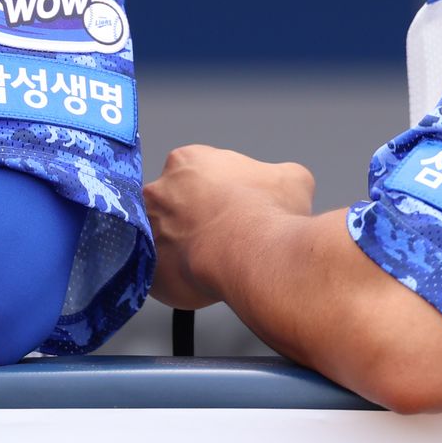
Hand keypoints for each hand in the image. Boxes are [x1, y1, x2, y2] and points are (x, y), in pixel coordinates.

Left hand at [144, 145, 315, 309]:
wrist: (253, 255)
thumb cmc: (266, 214)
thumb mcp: (292, 179)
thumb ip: (278, 176)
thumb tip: (285, 185)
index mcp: (187, 161)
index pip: (194, 174)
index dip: (216, 194)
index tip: (230, 208)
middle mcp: (159, 190)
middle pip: (172, 205)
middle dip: (193, 220)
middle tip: (220, 236)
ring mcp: (149, 231)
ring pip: (163, 240)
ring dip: (183, 249)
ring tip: (213, 261)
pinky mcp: (150, 269)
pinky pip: (161, 275)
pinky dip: (179, 280)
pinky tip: (203, 281)